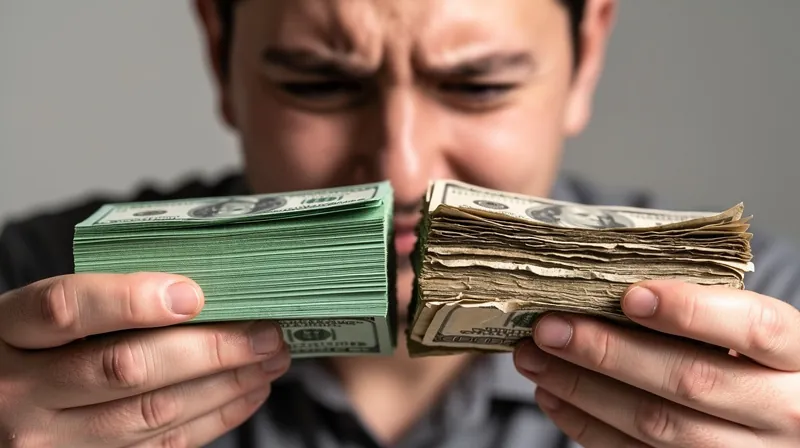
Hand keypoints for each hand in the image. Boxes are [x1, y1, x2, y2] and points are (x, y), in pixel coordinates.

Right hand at [0, 273, 289, 447]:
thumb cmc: (30, 351)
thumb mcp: (39, 318)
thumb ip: (100, 301)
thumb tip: (198, 291)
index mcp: (9, 333)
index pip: (65, 308)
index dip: (132, 300)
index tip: (193, 294)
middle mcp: (21, 393)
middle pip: (126, 368)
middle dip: (210, 348)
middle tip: (264, 331)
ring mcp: (50, 442)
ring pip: (153, 412)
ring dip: (225, 384)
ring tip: (269, 358)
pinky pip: (161, 447)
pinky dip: (212, 418)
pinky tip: (245, 393)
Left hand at [513, 279, 799, 447]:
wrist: (788, 424)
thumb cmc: (760, 365)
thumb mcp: (754, 332)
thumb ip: (707, 309)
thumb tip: (610, 286)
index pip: (754, 328)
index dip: (692, 310)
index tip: (631, 295)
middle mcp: (784, 412)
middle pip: (690, 381)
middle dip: (608, 351)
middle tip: (550, 326)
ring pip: (657, 425)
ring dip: (583, 388)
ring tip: (535, 357)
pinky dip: (588, 426)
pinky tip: (554, 394)